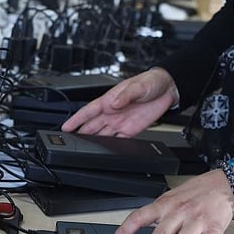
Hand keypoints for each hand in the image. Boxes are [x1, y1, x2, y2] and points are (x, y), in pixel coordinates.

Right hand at [61, 68, 178, 137]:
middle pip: (92, 125)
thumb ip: (126, 95)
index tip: (66, 126)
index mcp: (110, 100)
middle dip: (81, 133)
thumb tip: (113, 104)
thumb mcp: (138, 86)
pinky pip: (119, 140)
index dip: (76, 119)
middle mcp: (112, 112)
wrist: (167, 89)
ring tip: (83, 148)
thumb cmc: (150, 82)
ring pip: (102, 134)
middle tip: (70, 142)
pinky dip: (111, 146)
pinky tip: (105, 151)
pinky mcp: (131, 129)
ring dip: (93, 141)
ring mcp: (120, 122)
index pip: (88, 111)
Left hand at [111, 169, 233, 233]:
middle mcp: (179, 212)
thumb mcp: (172, 197)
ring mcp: (197, 220)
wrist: (223, 185)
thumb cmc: (196, 193)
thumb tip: (140, 232)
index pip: (140, 216)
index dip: (125, 230)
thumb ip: (158, 213)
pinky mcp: (214, 229)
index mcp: (165, 204)